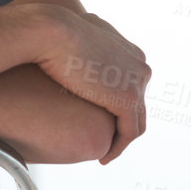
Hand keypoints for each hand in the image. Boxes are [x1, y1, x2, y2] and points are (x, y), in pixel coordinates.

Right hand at [33, 7, 149, 162]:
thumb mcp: (73, 35)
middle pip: (136, 105)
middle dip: (121, 125)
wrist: (50, 31)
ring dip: (121, 141)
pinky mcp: (128, 99)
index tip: (97, 119)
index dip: (114, 106)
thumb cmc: (52, 32)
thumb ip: (82, 45)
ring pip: (136, 121)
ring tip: (104, 154)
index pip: (130, 86)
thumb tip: (73, 49)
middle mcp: (140, 66)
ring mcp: (137, 83)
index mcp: (130, 52)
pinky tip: (103, 158)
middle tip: (104, 141)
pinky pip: (129, 133)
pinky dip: (118, 148)